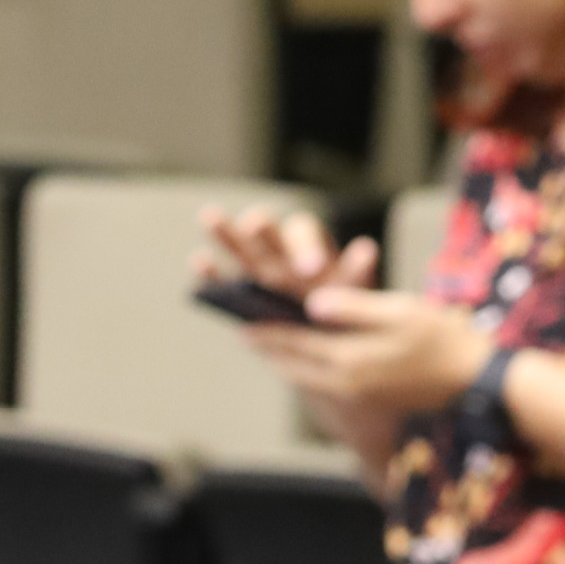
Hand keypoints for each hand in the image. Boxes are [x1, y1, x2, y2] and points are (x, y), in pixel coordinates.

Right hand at [195, 202, 360, 308]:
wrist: (325, 346)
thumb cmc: (344, 313)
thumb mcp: (356, 295)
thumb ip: (357, 273)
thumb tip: (366, 248)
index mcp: (312, 247)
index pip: (304, 233)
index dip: (304, 246)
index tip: (311, 268)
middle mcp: (282, 253)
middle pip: (268, 233)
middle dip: (262, 230)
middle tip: (255, 226)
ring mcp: (258, 274)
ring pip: (241, 249)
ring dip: (225, 233)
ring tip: (209, 216)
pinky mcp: (240, 298)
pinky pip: (223, 283)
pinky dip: (211, 273)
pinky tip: (198, 261)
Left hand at [251, 283, 496, 420]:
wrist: (473, 381)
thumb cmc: (442, 337)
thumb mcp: (398, 312)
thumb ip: (352, 308)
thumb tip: (311, 302)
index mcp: (348, 360)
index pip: (295, 342)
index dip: (266, 329)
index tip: (240, 320)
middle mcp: (345, 383)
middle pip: (293, 364)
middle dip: (267, 347)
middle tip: (243, 331)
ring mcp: (356, 394)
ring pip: (307, 377)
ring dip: (284, 361)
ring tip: (266, 346)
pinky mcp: (368, 397)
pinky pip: (325, 384)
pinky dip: (307, 370)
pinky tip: (305, 359)